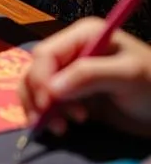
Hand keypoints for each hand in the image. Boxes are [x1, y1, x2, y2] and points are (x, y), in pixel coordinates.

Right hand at [20, 17, 150, 138]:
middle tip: (58, 123)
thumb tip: (50, 89)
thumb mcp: (128, 76)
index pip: (46, 53)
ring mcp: (70, 73)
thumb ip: (89, 76)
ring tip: (60, 128)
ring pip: (34, 86)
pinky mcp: (72, 95)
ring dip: (39, 108)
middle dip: (40, 96)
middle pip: (36, 69)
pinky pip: (45, 101)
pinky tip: (59, 128)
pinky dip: (44, 115)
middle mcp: (71, 50)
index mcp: (83, 35)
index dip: (41, 78)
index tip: (48, 104)